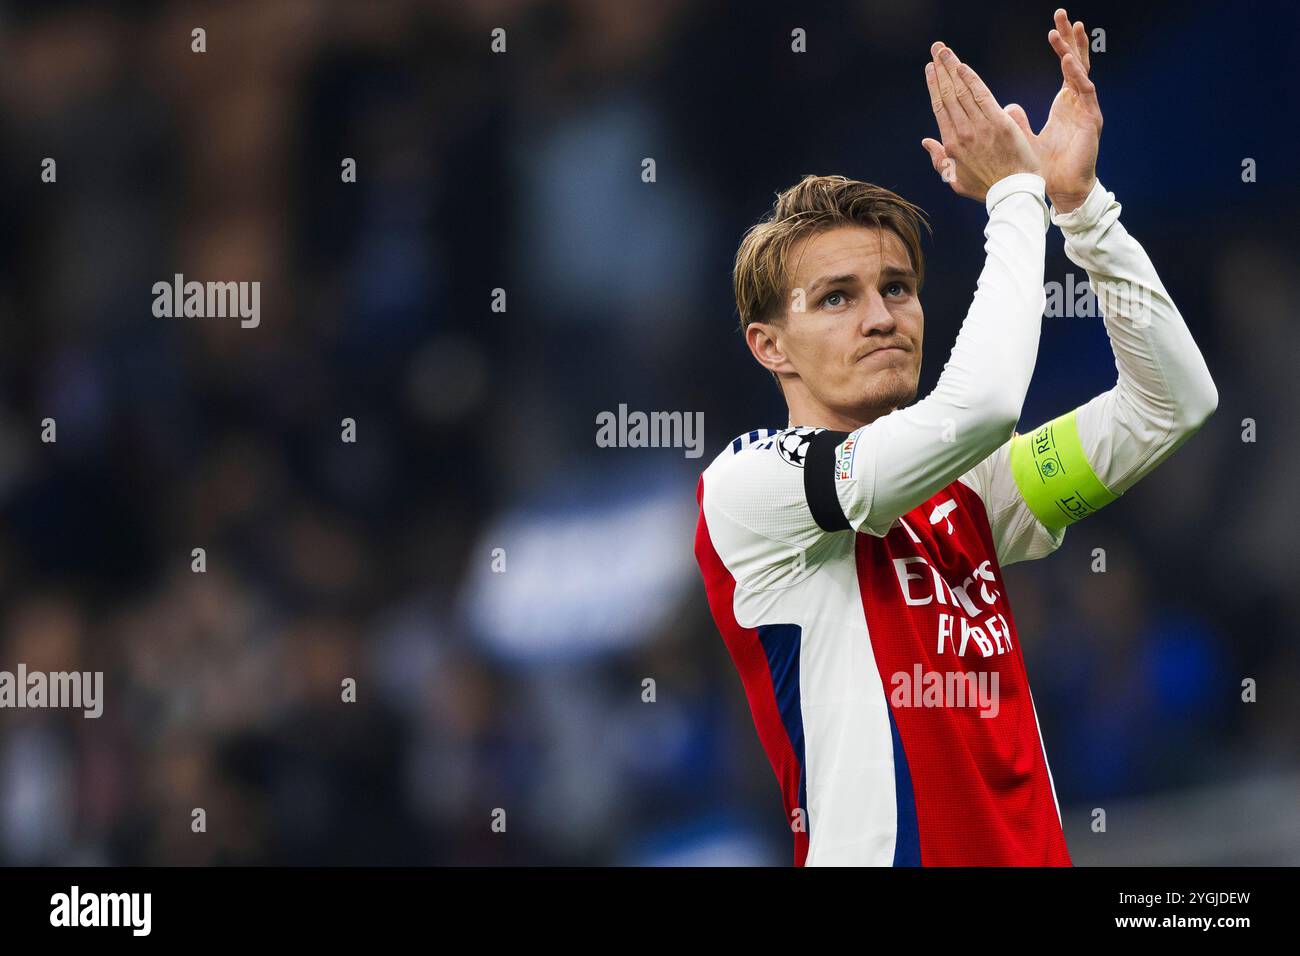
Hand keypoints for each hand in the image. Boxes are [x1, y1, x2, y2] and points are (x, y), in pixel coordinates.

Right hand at [921, 43, 1040, 202]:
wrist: (1012, 192)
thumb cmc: (986, 188)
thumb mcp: (956, 179)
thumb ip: (939, 161)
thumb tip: (926, 142)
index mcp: (951, 145)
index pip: (940, 107)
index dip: (935, 86)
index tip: (931, 69)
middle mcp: (962, 133)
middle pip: (948, 94)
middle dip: (941, 69)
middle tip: (935, 50)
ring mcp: (980, 127)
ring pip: (961, 91)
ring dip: (952, 67)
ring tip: (944, 50)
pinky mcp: (999, 123)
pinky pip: (981, 95)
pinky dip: (970, 79)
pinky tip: (962, 65)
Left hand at [1012, 8, 1102, 211]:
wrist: (1062, 190)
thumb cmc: (1044, 169)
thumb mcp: (1022, 140)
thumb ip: (1015, 121)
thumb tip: (1005, 107)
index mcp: (1065, 103)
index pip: (1064, 67)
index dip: (1060, 46)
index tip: (1053, 26)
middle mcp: (1076, 102)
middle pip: (1075, 62)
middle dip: (1068, 38)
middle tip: (1061, 13)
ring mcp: (1084, 109)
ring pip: (1081, 71)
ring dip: (1073, 48)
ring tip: (1068, 26)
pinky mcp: (1090, 119)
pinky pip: (1085, 91)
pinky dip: (1077, 74)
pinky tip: (1068, 59)